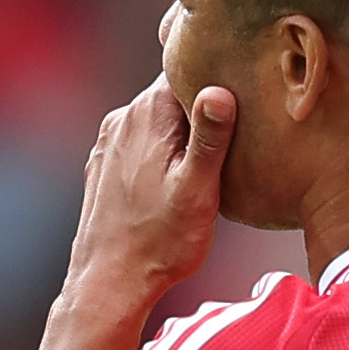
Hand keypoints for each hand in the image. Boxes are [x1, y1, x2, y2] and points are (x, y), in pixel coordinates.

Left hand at [67, 80, 235, 308]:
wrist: (109, 282)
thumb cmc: (159, 242)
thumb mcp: (198, 190)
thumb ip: (210, 137)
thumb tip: (220, 90)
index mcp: (149, 114)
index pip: (187, 67)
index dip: (217, 73)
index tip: (243, 86)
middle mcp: (124, 118)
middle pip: (174, 92)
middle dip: (203, 105)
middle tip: (237, 128)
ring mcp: (110, 141)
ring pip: (158, 118)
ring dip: (182, 130)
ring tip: (209, 158)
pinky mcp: (105, 164)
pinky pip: (142, 141)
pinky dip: (162, 150)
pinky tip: (176, 176)